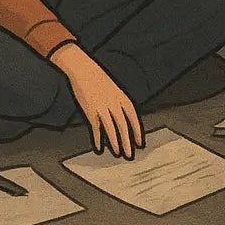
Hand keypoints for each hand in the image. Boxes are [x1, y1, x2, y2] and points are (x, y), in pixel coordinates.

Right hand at [50, 43, 143, 157]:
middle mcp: (114, 103)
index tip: (140, 143)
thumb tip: (124, 118)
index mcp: (122, 97)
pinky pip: (96, 128)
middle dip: (127, 142)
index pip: (134, 118)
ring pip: (111, 129)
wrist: (84, 70)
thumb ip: (119, 103)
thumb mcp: (114, 90)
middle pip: (124, 126)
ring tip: (118, 153)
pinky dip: (98, 139)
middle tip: (130, 154)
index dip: (138, 131)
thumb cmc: (98, 79)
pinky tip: (99, 147)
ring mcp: (103, 107)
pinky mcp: (90, 111)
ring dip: (115, 143)